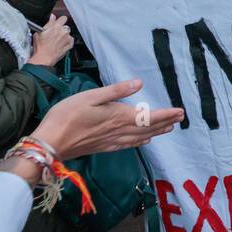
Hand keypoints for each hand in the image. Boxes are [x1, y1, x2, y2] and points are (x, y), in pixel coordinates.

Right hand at [29, 14, 73, 67]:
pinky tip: (61, 45)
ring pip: (68, 33)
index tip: (58, 23)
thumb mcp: (39, 32)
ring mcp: (67, 38)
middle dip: (61, 29)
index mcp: (55, 26)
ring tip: (57, 41)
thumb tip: (52, 17)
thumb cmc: (40, 47)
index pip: (63, 18)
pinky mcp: (70, 44)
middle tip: (55, 34)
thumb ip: (48, 23)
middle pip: (65, 26)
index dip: (60, 21)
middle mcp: (63, 31)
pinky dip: (67, 42)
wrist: (44, 57)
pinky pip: (71, 40)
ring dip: (64, 36)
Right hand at [31, 78, 183, 159]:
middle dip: (166, 122)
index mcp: (118, 117)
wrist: (50, 143)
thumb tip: (139, 83)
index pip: (149, 116)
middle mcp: (119, 131)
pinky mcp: (103, 147)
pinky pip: (128, 145)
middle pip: (148, 128)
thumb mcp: (91, 96)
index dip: (166, 114)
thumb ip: (116, 91)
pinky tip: (144, 141)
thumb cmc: (67, 115)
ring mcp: (111, 141)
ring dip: (156, 132)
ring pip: (140, 137)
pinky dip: (140, 142)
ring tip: (169, 128)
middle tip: (180, 118)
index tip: (180, 111)